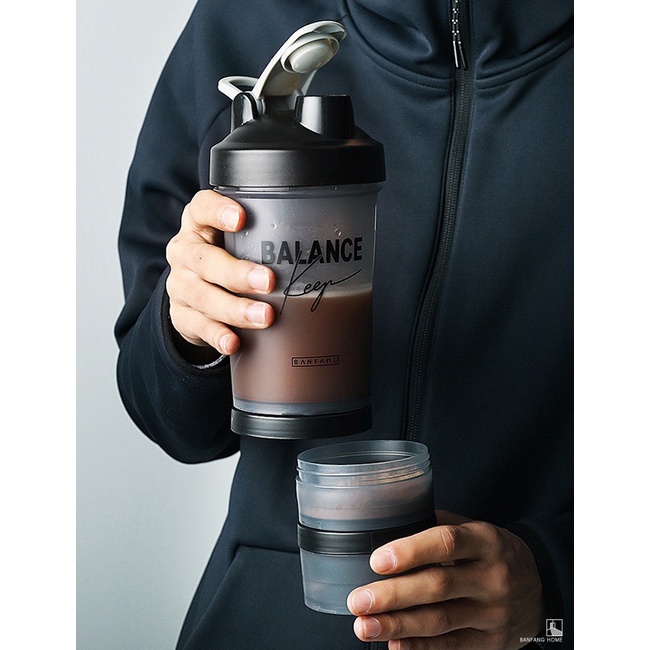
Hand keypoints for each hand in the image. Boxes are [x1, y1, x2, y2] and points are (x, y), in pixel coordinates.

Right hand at [165, 190, 275, 356]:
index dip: (218, 211)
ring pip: (203, 296)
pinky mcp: (181, 316)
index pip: (201, 208)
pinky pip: (198, 326)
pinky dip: (218, 335)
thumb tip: (330, 237)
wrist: (193, 296)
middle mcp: (185, 252)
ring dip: (235, 309)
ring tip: (264, 317)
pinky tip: (234, 342)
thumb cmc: (228, 259)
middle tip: (268, 281)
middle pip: (205, 259)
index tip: (241, 219)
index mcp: (199, 224)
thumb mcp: (240, 241)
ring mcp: (180, 285)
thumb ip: (269, 235)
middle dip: (238, 272)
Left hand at [347, 510, 543, 649]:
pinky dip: (421, 647)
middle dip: (393, 595)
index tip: (377, 560)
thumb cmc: (493, 552)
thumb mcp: (474, 529)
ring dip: (398, 625)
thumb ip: (436, 527)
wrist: (541, 584)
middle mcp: (492, 577)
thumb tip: (388, 528)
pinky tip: (394, 644)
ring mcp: (494, 613)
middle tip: (358, 600)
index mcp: (485, 541)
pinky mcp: (492, 643)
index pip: (446, 543)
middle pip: (438, 586)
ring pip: (441, 621)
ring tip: (364, 626)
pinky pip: (452, 646)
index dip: (410, 551)